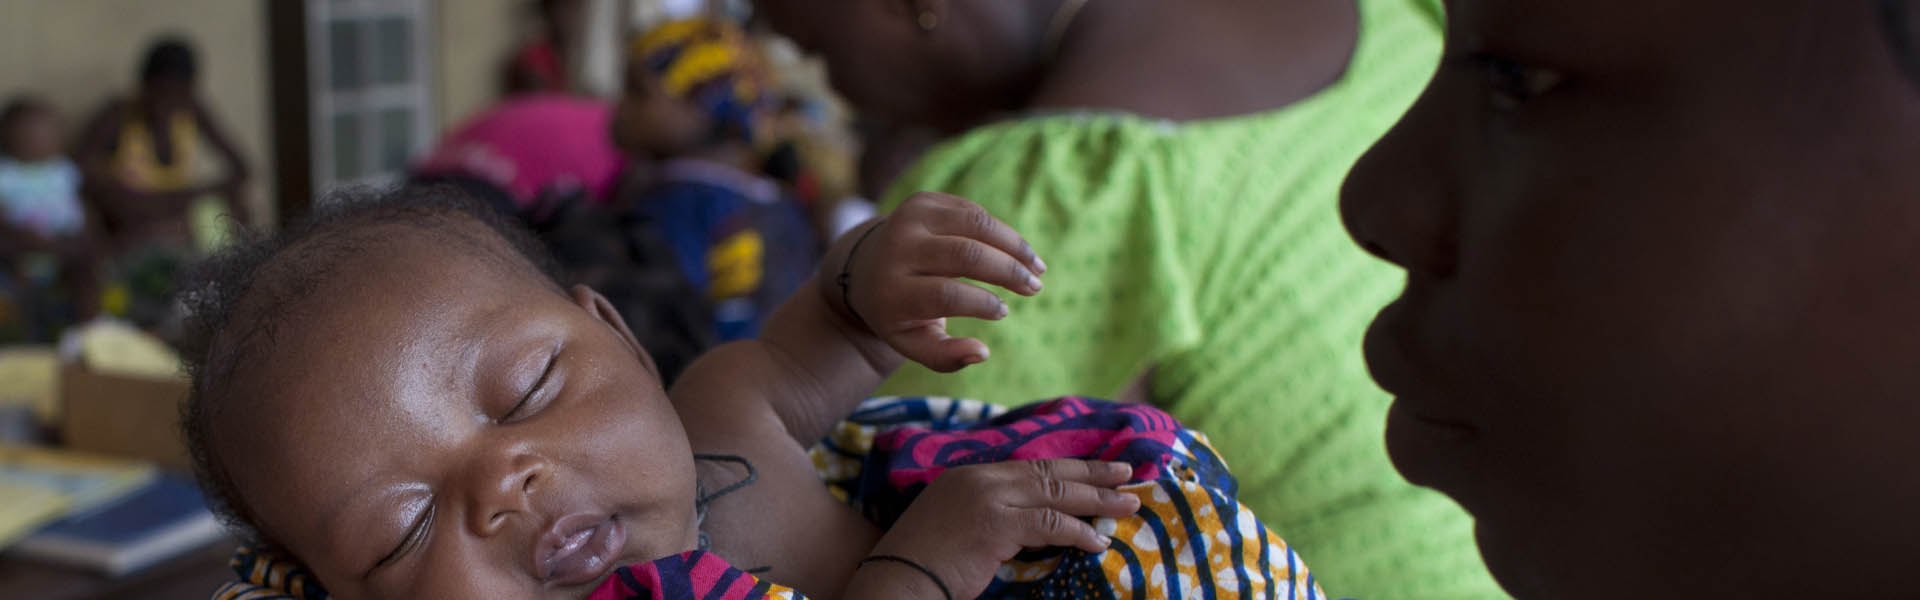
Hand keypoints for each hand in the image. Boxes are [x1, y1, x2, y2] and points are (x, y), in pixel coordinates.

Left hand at [841, 192, 1046, 371]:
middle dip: (1008, 271)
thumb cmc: (900, 314)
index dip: (982, 303)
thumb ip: (945, 357)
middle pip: (966, 254)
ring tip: (1037, 267)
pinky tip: (1017, 251)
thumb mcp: (913, 343)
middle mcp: (897, 248)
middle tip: (1034, 287)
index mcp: (891, 290)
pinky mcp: (922, 200)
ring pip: (976, 223)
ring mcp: (908, 218)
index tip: (1003, 312)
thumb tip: (983, 352)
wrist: (865, 268)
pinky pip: (972, 211)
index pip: (946, 294)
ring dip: (1014, 245)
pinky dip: (1000, 231)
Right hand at [856, 459, 1139, 598]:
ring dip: (1097, 500)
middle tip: (1128, 473)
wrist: (896, 582)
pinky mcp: (995, 525)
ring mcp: (987, 499)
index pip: (1030, 466)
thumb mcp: (956, 527)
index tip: (1098, 469)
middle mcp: (979, 479)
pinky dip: (1078, 531)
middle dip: (1093, 473)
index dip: (1068, 468)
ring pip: (1055, 493)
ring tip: (1128, 504)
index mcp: (967, 476)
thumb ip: (990, 517)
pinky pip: (1049, 523)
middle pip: (1049, 471)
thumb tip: (1031, 526)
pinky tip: (1098, 540)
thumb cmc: (923, 567)